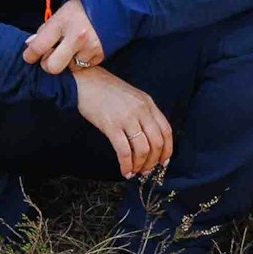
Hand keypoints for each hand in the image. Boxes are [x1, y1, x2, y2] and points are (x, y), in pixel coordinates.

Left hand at [22, 0, 108, 75]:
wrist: (114, 6)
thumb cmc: (83, 7)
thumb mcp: (61, 12)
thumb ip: (46, 29)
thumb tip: (31, 45)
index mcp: (63, 23)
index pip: (39, 46)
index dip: (29, 55)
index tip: (29, 56)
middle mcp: (76, 37)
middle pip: (52, 66)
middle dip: (48, 64)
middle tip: (50, 57)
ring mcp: (89, 48)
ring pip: (69, 68)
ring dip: (67, 61)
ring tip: (72, 47)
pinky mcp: (100, 56)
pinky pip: (83, 66)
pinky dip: (80, 60)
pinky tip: (83, 48)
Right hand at [71, 65, 175, 179]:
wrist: (85, 81)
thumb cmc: (107, 90)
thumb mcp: (132, 97)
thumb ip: (143, 113)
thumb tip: (148, 139)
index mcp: (148, 103)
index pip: (166, 130)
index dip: (167, 149)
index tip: (163, 162)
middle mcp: (141, 110)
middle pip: (157, 142)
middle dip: (153, 161)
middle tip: (147, 170)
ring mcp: (127, 118)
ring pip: (142, 149)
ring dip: (140, 165)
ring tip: (135, 172)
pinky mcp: (111, 126)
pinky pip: (124, 151)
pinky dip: (126, 165)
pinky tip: (124, 170)